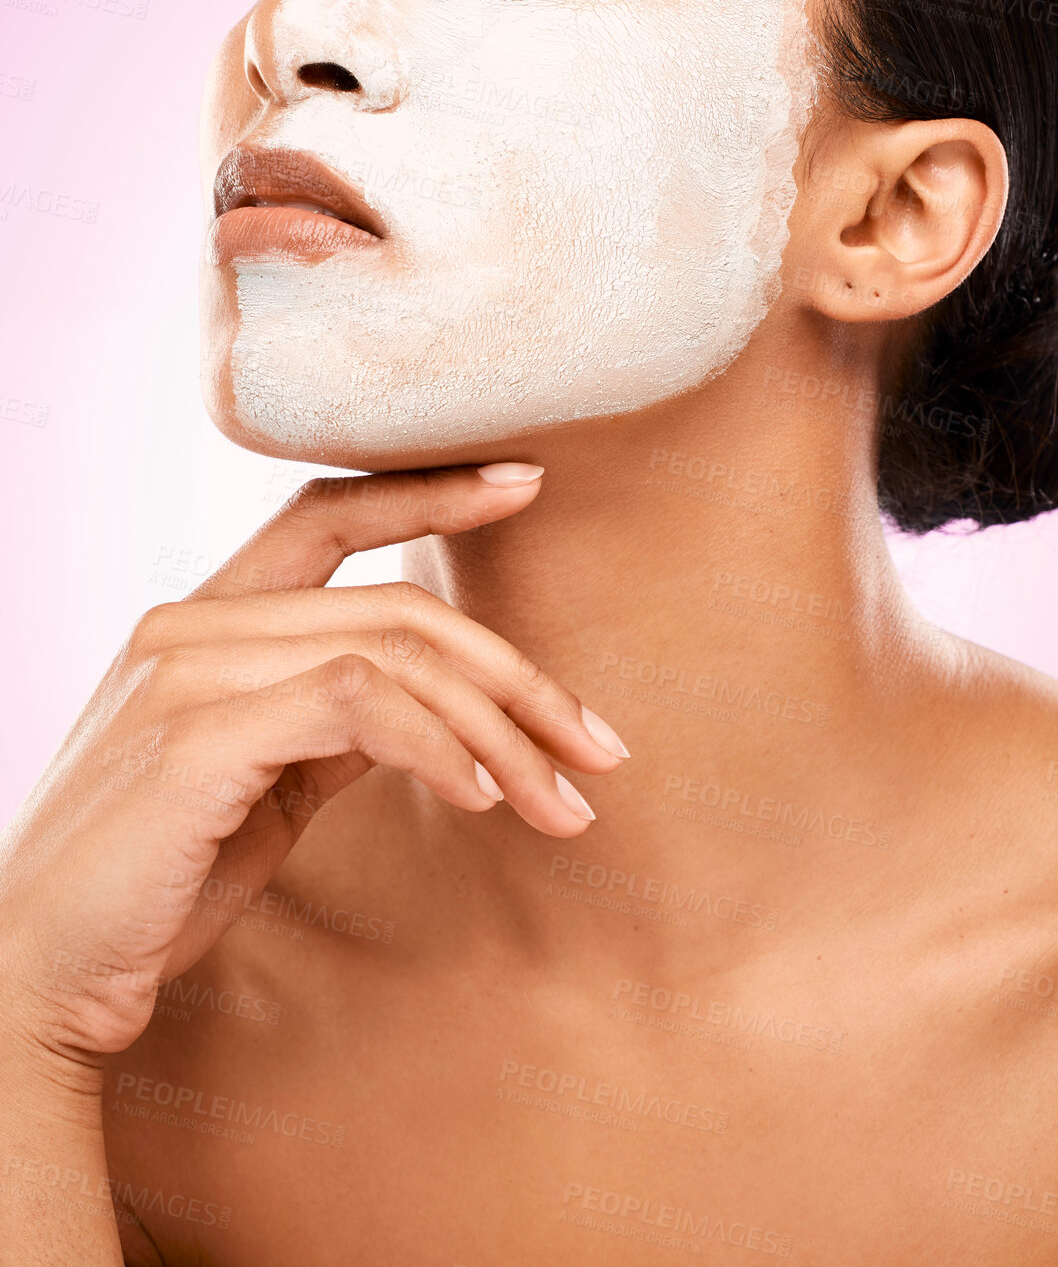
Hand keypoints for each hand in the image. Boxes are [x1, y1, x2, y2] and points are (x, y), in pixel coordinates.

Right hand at [0, 466, 628, 1072]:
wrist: (38, 976)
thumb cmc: (155, 883)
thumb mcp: (261, 785)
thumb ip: (331, 724)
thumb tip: (436, 705)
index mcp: (199, 622)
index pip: (324, 513)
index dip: (428, 491)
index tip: (527, 482)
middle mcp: (186, 626)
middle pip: (394, 607)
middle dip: (518, 675)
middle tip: (600, 746)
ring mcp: (184, 674)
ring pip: (390, 652)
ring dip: (501, 730)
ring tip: (566, 801)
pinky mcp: (193, 739)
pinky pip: (356, 706)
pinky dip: (439, 746)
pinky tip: (485, 798)